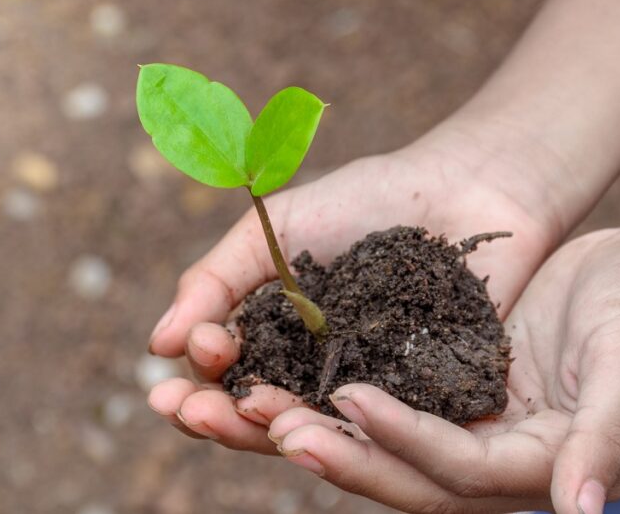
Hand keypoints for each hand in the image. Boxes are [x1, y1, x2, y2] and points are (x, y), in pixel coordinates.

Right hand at [146, 123, 562, 454]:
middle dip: (218, 417)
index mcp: (272, 336)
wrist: (463, 186)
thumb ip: (217, 279)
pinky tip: (330, 424)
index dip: (202, 373)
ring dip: (275, 432)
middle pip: (258, 414)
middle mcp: (314, 374)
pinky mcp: (426, 406)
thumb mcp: (274, 228)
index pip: (223, 374)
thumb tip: (156, 346)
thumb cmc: (364, 198)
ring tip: (254, 419)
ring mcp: (368, 393)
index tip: (206, 347)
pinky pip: (387, 430)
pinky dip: (355, 432)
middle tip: (191, 411)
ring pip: (315, 431)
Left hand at [268, 223, 619, 513]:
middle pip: (403, 472)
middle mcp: (493, 459)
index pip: (461, 468)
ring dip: (313, 427)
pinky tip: (278, 373)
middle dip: (335, 451)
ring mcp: (464, 427)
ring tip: (248, 407)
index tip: (350, 398)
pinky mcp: (442, 389)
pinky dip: (328, 393)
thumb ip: (605, 435)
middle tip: (266, 422)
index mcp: (541, 463)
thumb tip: (582, 510)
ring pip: (377, 442)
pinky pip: (377, 401)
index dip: (405, 438)